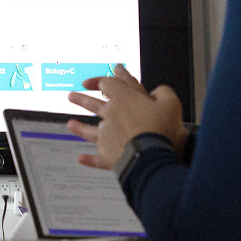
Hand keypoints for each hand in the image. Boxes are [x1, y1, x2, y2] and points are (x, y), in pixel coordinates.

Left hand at [66, 64, 186, 169]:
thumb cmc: (161, 130)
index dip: (100, 80)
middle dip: (82, 99)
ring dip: (79, 127)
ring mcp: (107, 136)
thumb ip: (163, 93)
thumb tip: (158, 92)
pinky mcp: (108, 155)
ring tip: (70, 124)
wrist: (151, 156)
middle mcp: (111, 116)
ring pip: (89, 131)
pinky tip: (81, 158)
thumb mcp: (171, 104)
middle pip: (92, 105)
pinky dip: (89, 159)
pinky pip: (96, 158)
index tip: (93, 81)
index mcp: (124, 100)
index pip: (108, 84)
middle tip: (72, 96)